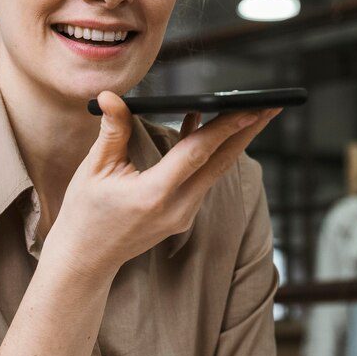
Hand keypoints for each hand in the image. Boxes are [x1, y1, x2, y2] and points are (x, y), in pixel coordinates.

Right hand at [44, 95, 281, 278]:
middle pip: (220, 164)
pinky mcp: (183, 217)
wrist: (86, 259)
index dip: (224, 129)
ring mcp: (183, 216)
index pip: (197, 155)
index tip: (250, 108)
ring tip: (253, 112)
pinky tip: (206, 127)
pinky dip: (210, 155)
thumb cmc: (85, 214)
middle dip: (247, 133)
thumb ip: (112, 132)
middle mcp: (176, 209)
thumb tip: (113, 96)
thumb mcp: (94, 170)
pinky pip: (203, 180)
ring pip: (215, 173)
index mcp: (153, 195)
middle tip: (271, 105)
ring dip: (233, 142)